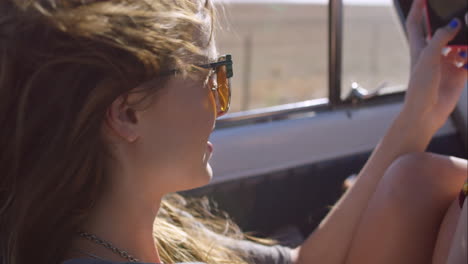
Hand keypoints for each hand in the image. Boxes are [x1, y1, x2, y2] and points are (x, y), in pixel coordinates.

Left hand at [403, 0, 466, 131]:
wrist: (426, 114)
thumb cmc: (420, 88)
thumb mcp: (427, 59)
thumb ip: (440, 39)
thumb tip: (454, 23)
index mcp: (419, 48)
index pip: (417, 23)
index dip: (419, 8)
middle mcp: (432, 53)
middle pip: (442, 30)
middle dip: (451, 22)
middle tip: (460, 14)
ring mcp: (446, 63)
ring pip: (459, 44)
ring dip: (466, 40)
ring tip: (465, 44)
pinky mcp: (458, 73)